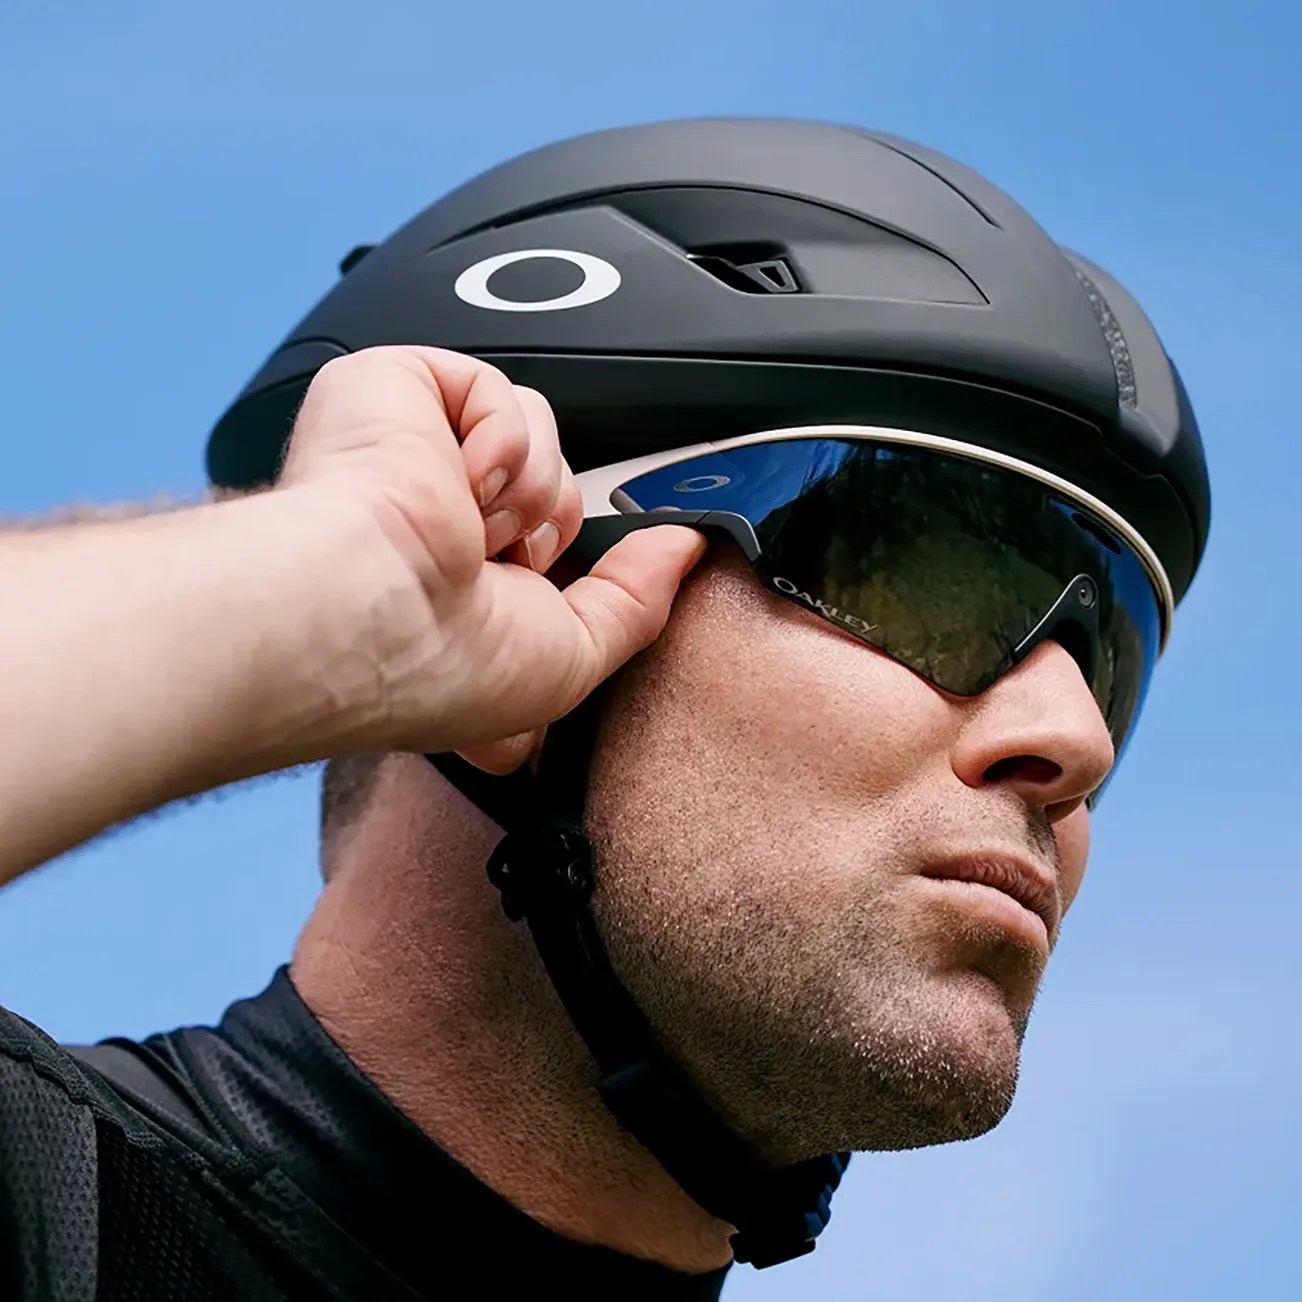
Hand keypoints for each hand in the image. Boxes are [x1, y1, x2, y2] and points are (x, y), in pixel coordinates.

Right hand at [277, 346, 705, 766]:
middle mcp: (428, 513)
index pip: (541, 540)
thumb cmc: (435, 662)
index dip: (557, 558)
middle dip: (545, 529)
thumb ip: (636, 602)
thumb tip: (684, 547)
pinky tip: (454, 483)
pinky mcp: (391, 390)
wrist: (365, 612)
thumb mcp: (570, 660)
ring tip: (469, 530)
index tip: (546, 584)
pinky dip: (497, 442)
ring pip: (534, 429)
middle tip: (492, 569)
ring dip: (526, 490)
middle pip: (550, 481)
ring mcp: (408, 451)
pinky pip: (497, 391)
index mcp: (451, 577)